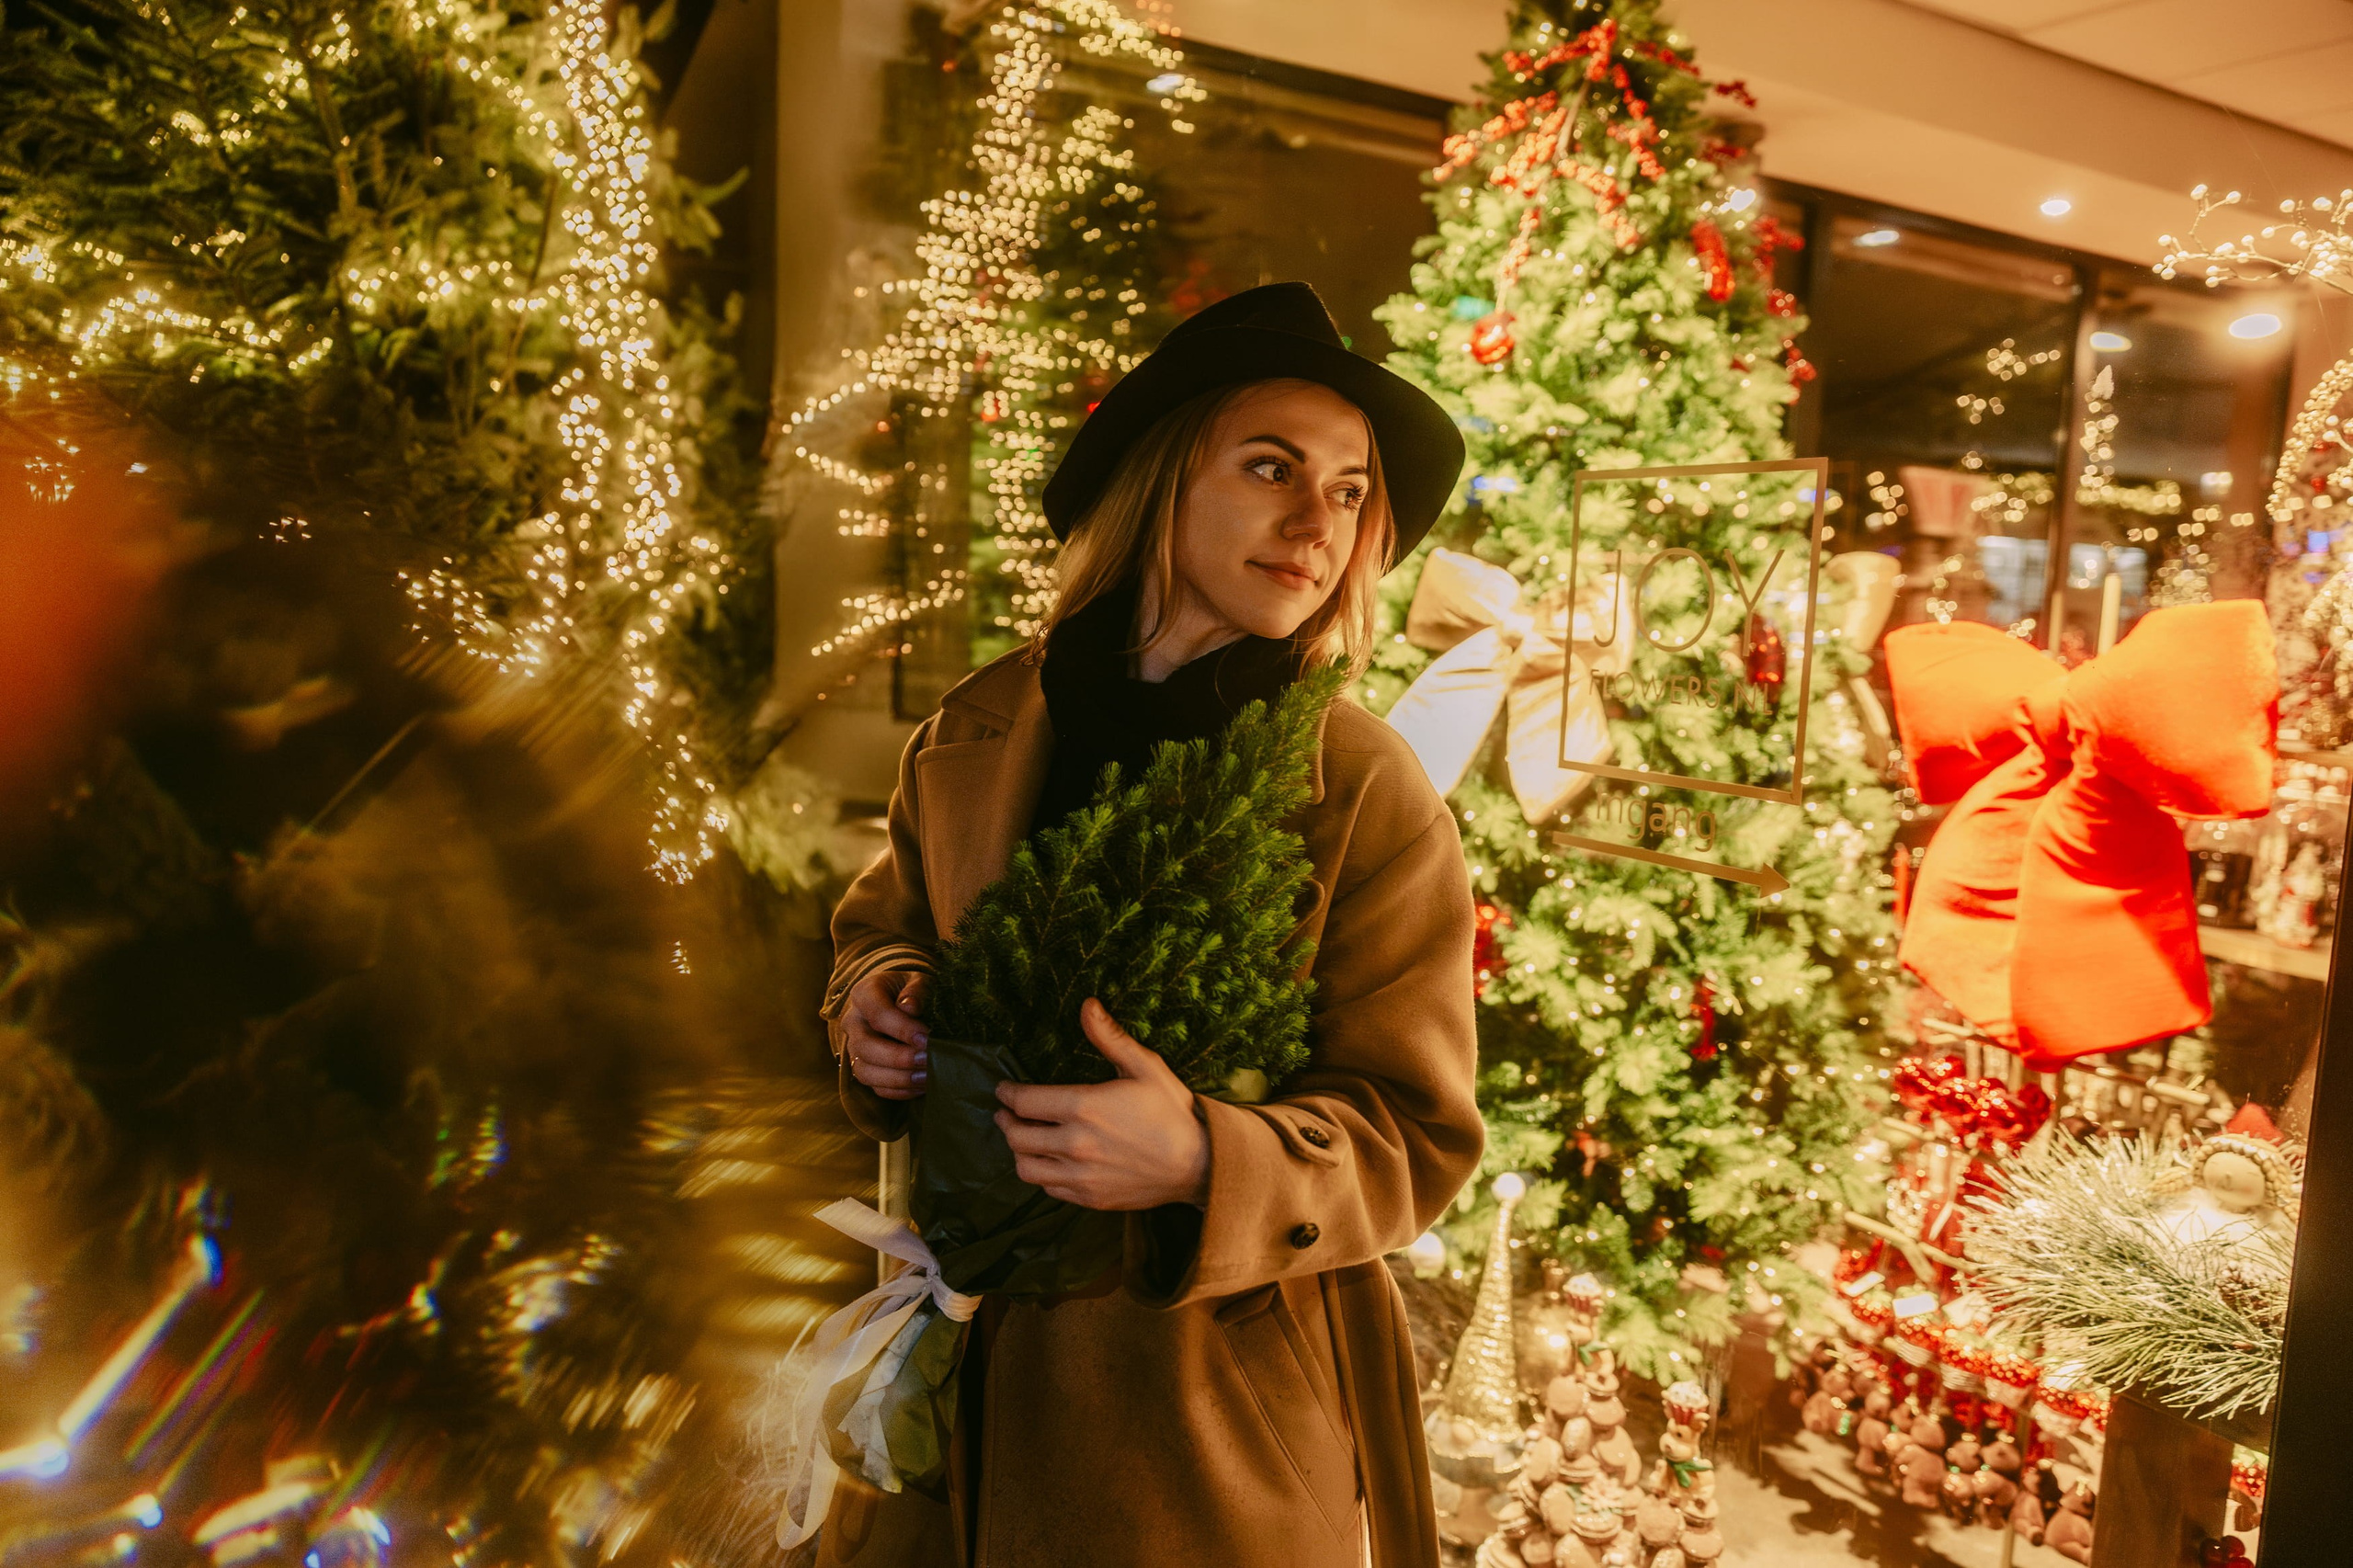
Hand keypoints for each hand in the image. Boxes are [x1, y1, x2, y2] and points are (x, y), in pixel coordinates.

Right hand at [843, 970, 929, 1099]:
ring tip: (927, 1078)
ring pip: (865, 1071)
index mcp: (864, 994)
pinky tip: (922, 1086)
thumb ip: (916, 990)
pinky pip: (875, 1087)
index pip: (877, 1014)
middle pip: (865, 1047)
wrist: (899, 999)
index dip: (901, 1029)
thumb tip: (910, 1007)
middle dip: (898, 1058)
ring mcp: (855, 1048)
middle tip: (927, 1060)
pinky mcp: (864, 1067)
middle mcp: (853, 1022)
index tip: (925, 1038)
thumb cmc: (911, 989)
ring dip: (897, 1079)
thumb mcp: (918, 980)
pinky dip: (898, 1091)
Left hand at [994, 998, 1209, 1210]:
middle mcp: (1075, 1144)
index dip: (1007, 1093)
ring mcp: (1081, 1175)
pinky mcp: (1090, 1197)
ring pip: (1026, 1167)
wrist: (1198, 1164)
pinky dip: (1041, 1174)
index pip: (1024, 1102)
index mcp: (1084, 1107)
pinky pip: (1049, 1188)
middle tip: (1005, 1112)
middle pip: (1017, 1136)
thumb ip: (1110, 1037)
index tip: (1003, 1089)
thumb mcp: (1145, 1066)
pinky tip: (1048, 1162)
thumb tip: (1086, 1005)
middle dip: (1005, 1121)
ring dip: (1018, 1151)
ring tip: (1021, 1139)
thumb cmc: (1172, 1111)